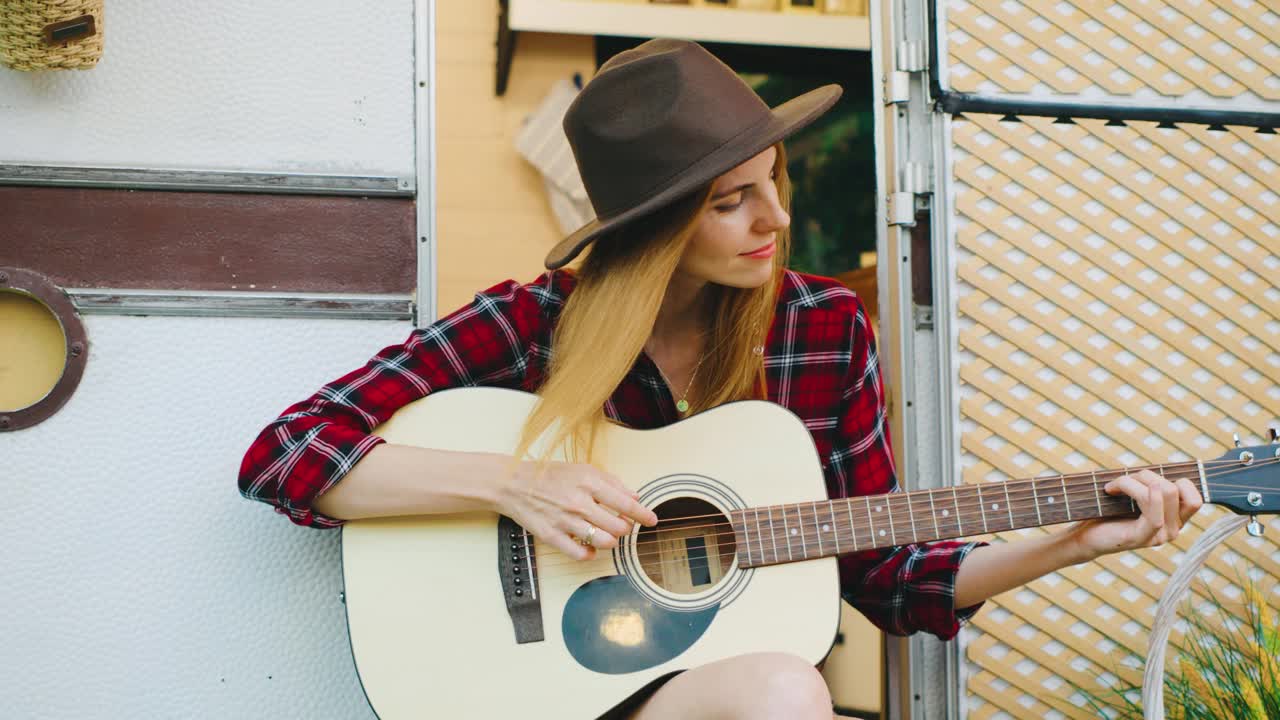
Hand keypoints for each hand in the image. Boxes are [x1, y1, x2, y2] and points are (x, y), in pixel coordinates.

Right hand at [496, 460, 658, 560]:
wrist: (514, 484)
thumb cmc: (550, 475)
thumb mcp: (582, 469)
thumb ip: (610, 482)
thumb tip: (634, 496)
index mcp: (588, 483)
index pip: (625, 504)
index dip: (643, 515)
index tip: (651, 520)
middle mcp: (578, 502)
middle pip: (618, 526)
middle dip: (626, 528)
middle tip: (623, 526)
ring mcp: (565, 521)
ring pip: (604, 542)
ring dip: (612, 541)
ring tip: (608, 535)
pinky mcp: (553, 536)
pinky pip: (581, 554)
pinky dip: (591, 554)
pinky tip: (591, 547)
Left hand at [1064, 468, 1203, 562]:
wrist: (1086, 537)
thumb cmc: (1109, 513)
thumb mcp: (1135, 497)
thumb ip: (1152, 487)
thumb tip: (1154, 472)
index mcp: (1175, 520)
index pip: (1195, 498)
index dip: (1177, 482)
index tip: (1148, 481)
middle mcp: (1173, 530)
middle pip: (1174, 489)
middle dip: (1145, 476)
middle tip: (1120, 482)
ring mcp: (1159, 536)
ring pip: (1163, 493)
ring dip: (1133, 480)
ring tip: (1112, 486)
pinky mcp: (1141, 538)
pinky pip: (1155, 515)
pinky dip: (1140, 493)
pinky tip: (1117, 488)